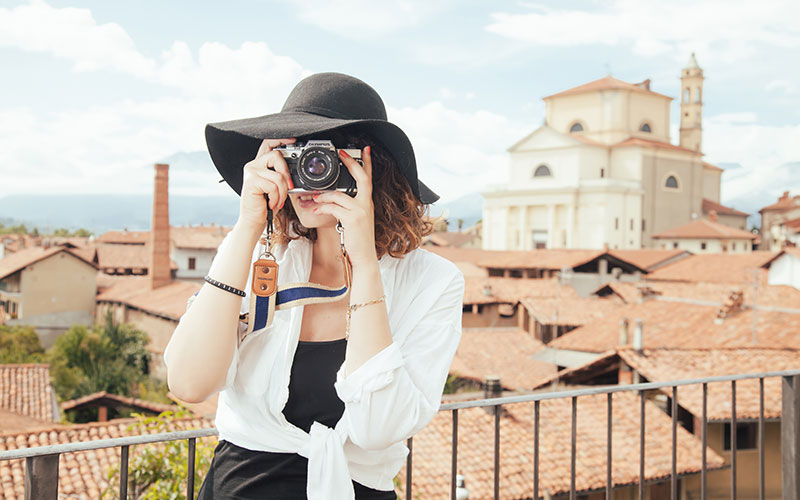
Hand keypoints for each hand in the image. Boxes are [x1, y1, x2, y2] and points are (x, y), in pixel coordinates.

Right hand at [237, 138, 295, 233]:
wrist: (254, 220)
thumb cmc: (266, 204)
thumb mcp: (276, 187)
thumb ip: (281, 175)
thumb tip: (295, 169)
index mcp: (260, 164)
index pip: (268, 144)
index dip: (280, 139)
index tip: (293, 140)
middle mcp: (253, 165)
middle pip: (276, 156)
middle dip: (286, 174)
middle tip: (288, 188)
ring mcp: (251, 172)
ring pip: (278, 176)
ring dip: (282, 192)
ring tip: (277, 201)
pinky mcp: (251, 181)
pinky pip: (273, 186)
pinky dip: (276, 197)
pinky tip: (270, 203)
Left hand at [312, 146, 376, 265]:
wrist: (364, 257)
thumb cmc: (358, 240)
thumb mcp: (356, 220)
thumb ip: (349, 207)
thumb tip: (332, 199)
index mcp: (367, 203)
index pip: (369, 178)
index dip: (367, 163)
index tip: (365, 150)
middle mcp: (366, 204)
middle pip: (362, 178)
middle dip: (351, 163)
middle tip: (342, 153)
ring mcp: (360, 211)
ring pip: (339, 195)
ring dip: (323, 195)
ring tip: (314, 198)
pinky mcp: (352, 218)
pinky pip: (333, 207)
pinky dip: (322, 207)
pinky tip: (315, 209)